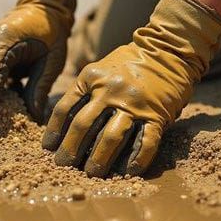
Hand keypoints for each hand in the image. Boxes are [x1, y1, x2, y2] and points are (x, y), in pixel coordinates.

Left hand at [43, 0, 220, 177]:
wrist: (171, 47)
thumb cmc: (129, 64)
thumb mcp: (99, 70)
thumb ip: (83, 92)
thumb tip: (62, 128)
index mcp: (92, 78)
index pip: (64, 109)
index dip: (54, 132)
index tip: (48, 149)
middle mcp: (111, 90)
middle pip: (83, 126)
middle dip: (70, 151)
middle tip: (64, 167)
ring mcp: (135, 103)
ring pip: (110, 138)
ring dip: (99, 160)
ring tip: (92, 173)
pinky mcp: (157, 114)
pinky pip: (146, 142)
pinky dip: (137, 159)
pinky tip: (128, 171)